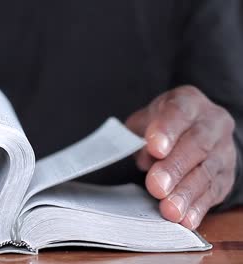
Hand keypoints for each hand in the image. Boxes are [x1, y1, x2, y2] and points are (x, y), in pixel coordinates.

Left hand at [126, 85, 235, 228]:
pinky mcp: (226, 176)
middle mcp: (212, 123)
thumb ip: (141, 135)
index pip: (179, 113)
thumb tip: (143, 157)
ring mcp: (223, 150)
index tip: (154, 148)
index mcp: (189, 102)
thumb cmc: (162, 126)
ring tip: (169, 209)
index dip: (167, 130)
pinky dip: (198, 207)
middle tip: (156, 186)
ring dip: (186, 193)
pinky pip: (214, 192)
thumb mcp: (145, 122)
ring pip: (207, 172)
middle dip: (175, 167)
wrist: (192, 131)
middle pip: (197, 145)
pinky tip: (186, 218)